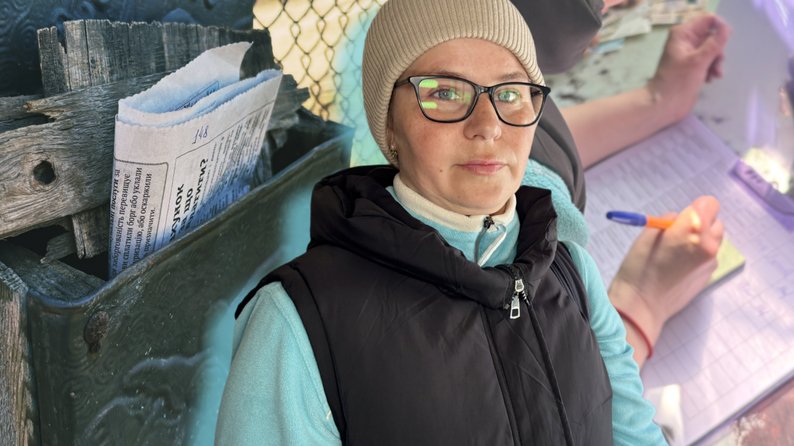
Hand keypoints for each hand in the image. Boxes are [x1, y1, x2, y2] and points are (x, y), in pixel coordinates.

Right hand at [609, 196, 723, 353]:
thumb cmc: (639, 266)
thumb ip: (670, 221)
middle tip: (678, 236)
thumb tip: (680, 219)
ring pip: (713, 240)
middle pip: (715, 222)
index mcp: (693, 229)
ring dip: (701, 241)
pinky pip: (708, 257)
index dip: (695, 209)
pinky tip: (679, 267)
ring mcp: (711, 261)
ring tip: (677, 253)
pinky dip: (698, 257)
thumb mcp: (648, 233)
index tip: (681, 219)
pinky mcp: (710, 275)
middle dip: (700, 224)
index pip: (709, 204)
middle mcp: (709, 243)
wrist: (642, 304)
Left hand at [649, 14, 730, 122]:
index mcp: (683, 34)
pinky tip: (709, 79)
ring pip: (712, 50)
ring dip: (716, 62)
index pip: (707, 20)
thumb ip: (714, 43)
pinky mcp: (693, 67)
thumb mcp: (698, 61)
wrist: (664, 105)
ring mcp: (690, 55)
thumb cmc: (678, 82)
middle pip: (712, 36)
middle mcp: (686, 41)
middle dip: (717, 50)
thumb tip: (726, 28)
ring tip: (714, 75)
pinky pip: (709, 62)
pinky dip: (711, 69)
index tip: (723, 43)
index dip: (719, 28)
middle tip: (716, 64)